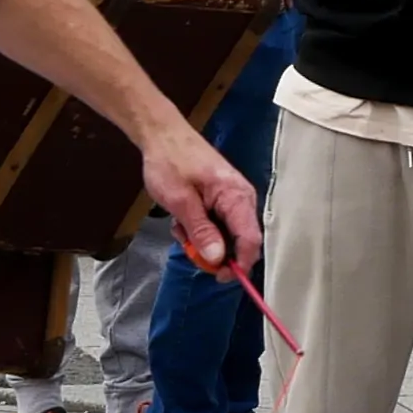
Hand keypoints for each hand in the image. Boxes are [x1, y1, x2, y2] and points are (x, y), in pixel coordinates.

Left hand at [144, 123, 262, 284]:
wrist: (162, 135)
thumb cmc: (170, 162)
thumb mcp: (181, 201)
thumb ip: (201, 231)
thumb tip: (218, 259)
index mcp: (237, 197)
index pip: (251, 240)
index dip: (239, 263)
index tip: (219, 277)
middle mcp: (241, 199)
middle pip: (239, 241)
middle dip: (214, 252)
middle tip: (187, 247)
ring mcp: (231, 200)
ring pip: (225, 236)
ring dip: (202, 240)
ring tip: (180, 227)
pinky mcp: (221, 200)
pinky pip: (217, 226)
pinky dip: (199, 230)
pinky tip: (182, 220)